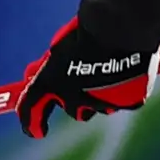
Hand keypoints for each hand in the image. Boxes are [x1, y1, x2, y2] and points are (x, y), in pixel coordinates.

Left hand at [17, 18, 154, 137]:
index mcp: (49, 83)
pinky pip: (126, 101)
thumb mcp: (61, 47)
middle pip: (72, 111)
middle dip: (76, 101)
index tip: (36, 132)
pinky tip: (129, 72)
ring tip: (111, 72)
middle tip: (85, 86)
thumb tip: (35, 74)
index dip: (31, 124)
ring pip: (99, 107)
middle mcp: (72, 99)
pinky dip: (126, 90)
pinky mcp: (128, 102)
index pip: (30, 110)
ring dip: (101, 96)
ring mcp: (101, 103)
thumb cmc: (88, 30)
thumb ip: (50, 65)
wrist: (121, 27)